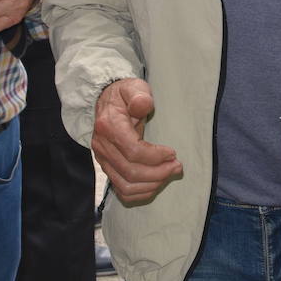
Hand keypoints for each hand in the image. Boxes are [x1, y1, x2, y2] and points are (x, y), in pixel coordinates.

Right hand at [92, 78, 182, 202]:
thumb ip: (139, 96)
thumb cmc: (124, 95)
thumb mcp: (133, 87)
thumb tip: (143, 105)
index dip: (155, 156)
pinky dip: (141, 193)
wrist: (106, 101)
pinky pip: (122, 190)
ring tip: (170, 174)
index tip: (173, 153)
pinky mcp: (107, 168)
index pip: (132, 150)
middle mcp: (102, 146)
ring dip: (152, 185)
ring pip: (126, 186)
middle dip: (159, 173)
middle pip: (131, 171)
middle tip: (178, 166)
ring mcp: (103, 159)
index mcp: (109, 126)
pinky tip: (156, 184)